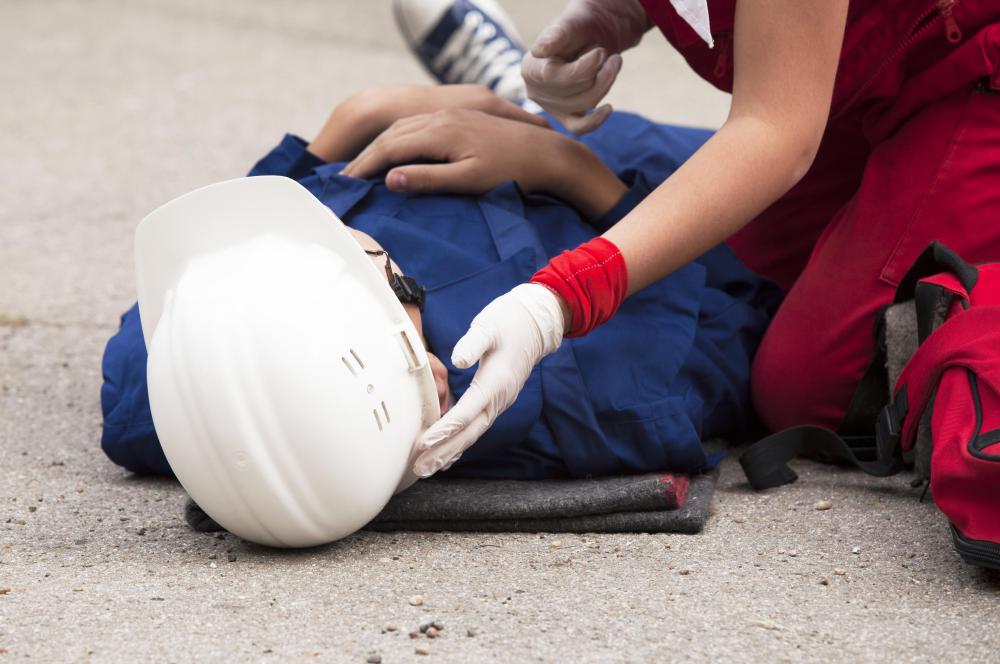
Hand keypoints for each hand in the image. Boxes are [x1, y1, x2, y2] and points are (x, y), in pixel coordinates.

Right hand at [341, 108, 564, 194]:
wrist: (547, 151)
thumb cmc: (511, 172)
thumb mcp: (468, 181)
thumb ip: (428, 179)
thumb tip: (390, 180)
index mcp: (440, 133)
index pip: (390, 149)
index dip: (366, 167)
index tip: (347, 184)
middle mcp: (442, 118)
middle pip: (392, 135)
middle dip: (367, 157)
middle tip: (346, 179)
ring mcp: (451, 115)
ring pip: (404, 127)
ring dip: (381, 146)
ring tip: (365, 167)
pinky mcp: (461, 118)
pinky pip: (419, 124)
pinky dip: (399, 138)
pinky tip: (398, 150)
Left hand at [411, 284, 566, 477]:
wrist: (536, 324)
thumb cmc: (509, 321)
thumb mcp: (489, 326)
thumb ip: (473, 343)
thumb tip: (457, 360)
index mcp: (495, 382)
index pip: (467, 411)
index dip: (445, 429)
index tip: (424, 443)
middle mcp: (499, 398)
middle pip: (469, 432)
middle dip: (444, 451)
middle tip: (421, 469)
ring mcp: (499, 402)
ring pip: (473, 433)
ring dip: (450, 452)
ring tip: (428, 469)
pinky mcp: (495, 400)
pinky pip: (477, 427)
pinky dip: (461, 443)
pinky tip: (447, 456)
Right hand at [521, 0, 650, 133]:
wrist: (587, 38)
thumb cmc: (576, 29)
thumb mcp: (567, 26)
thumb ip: (554, 36)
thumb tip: (539, 50)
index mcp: (530, 69)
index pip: (555, 77)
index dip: (584, 66)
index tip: (600, 52)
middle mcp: (536, 91)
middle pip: (573, 91)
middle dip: (600, 72)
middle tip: (610, 55)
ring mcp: (551, 107)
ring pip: (585, 103)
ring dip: (606, 82)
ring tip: (614, 63)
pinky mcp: (566, 117)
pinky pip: (580, 127)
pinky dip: (596, 120)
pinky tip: (608, 108)